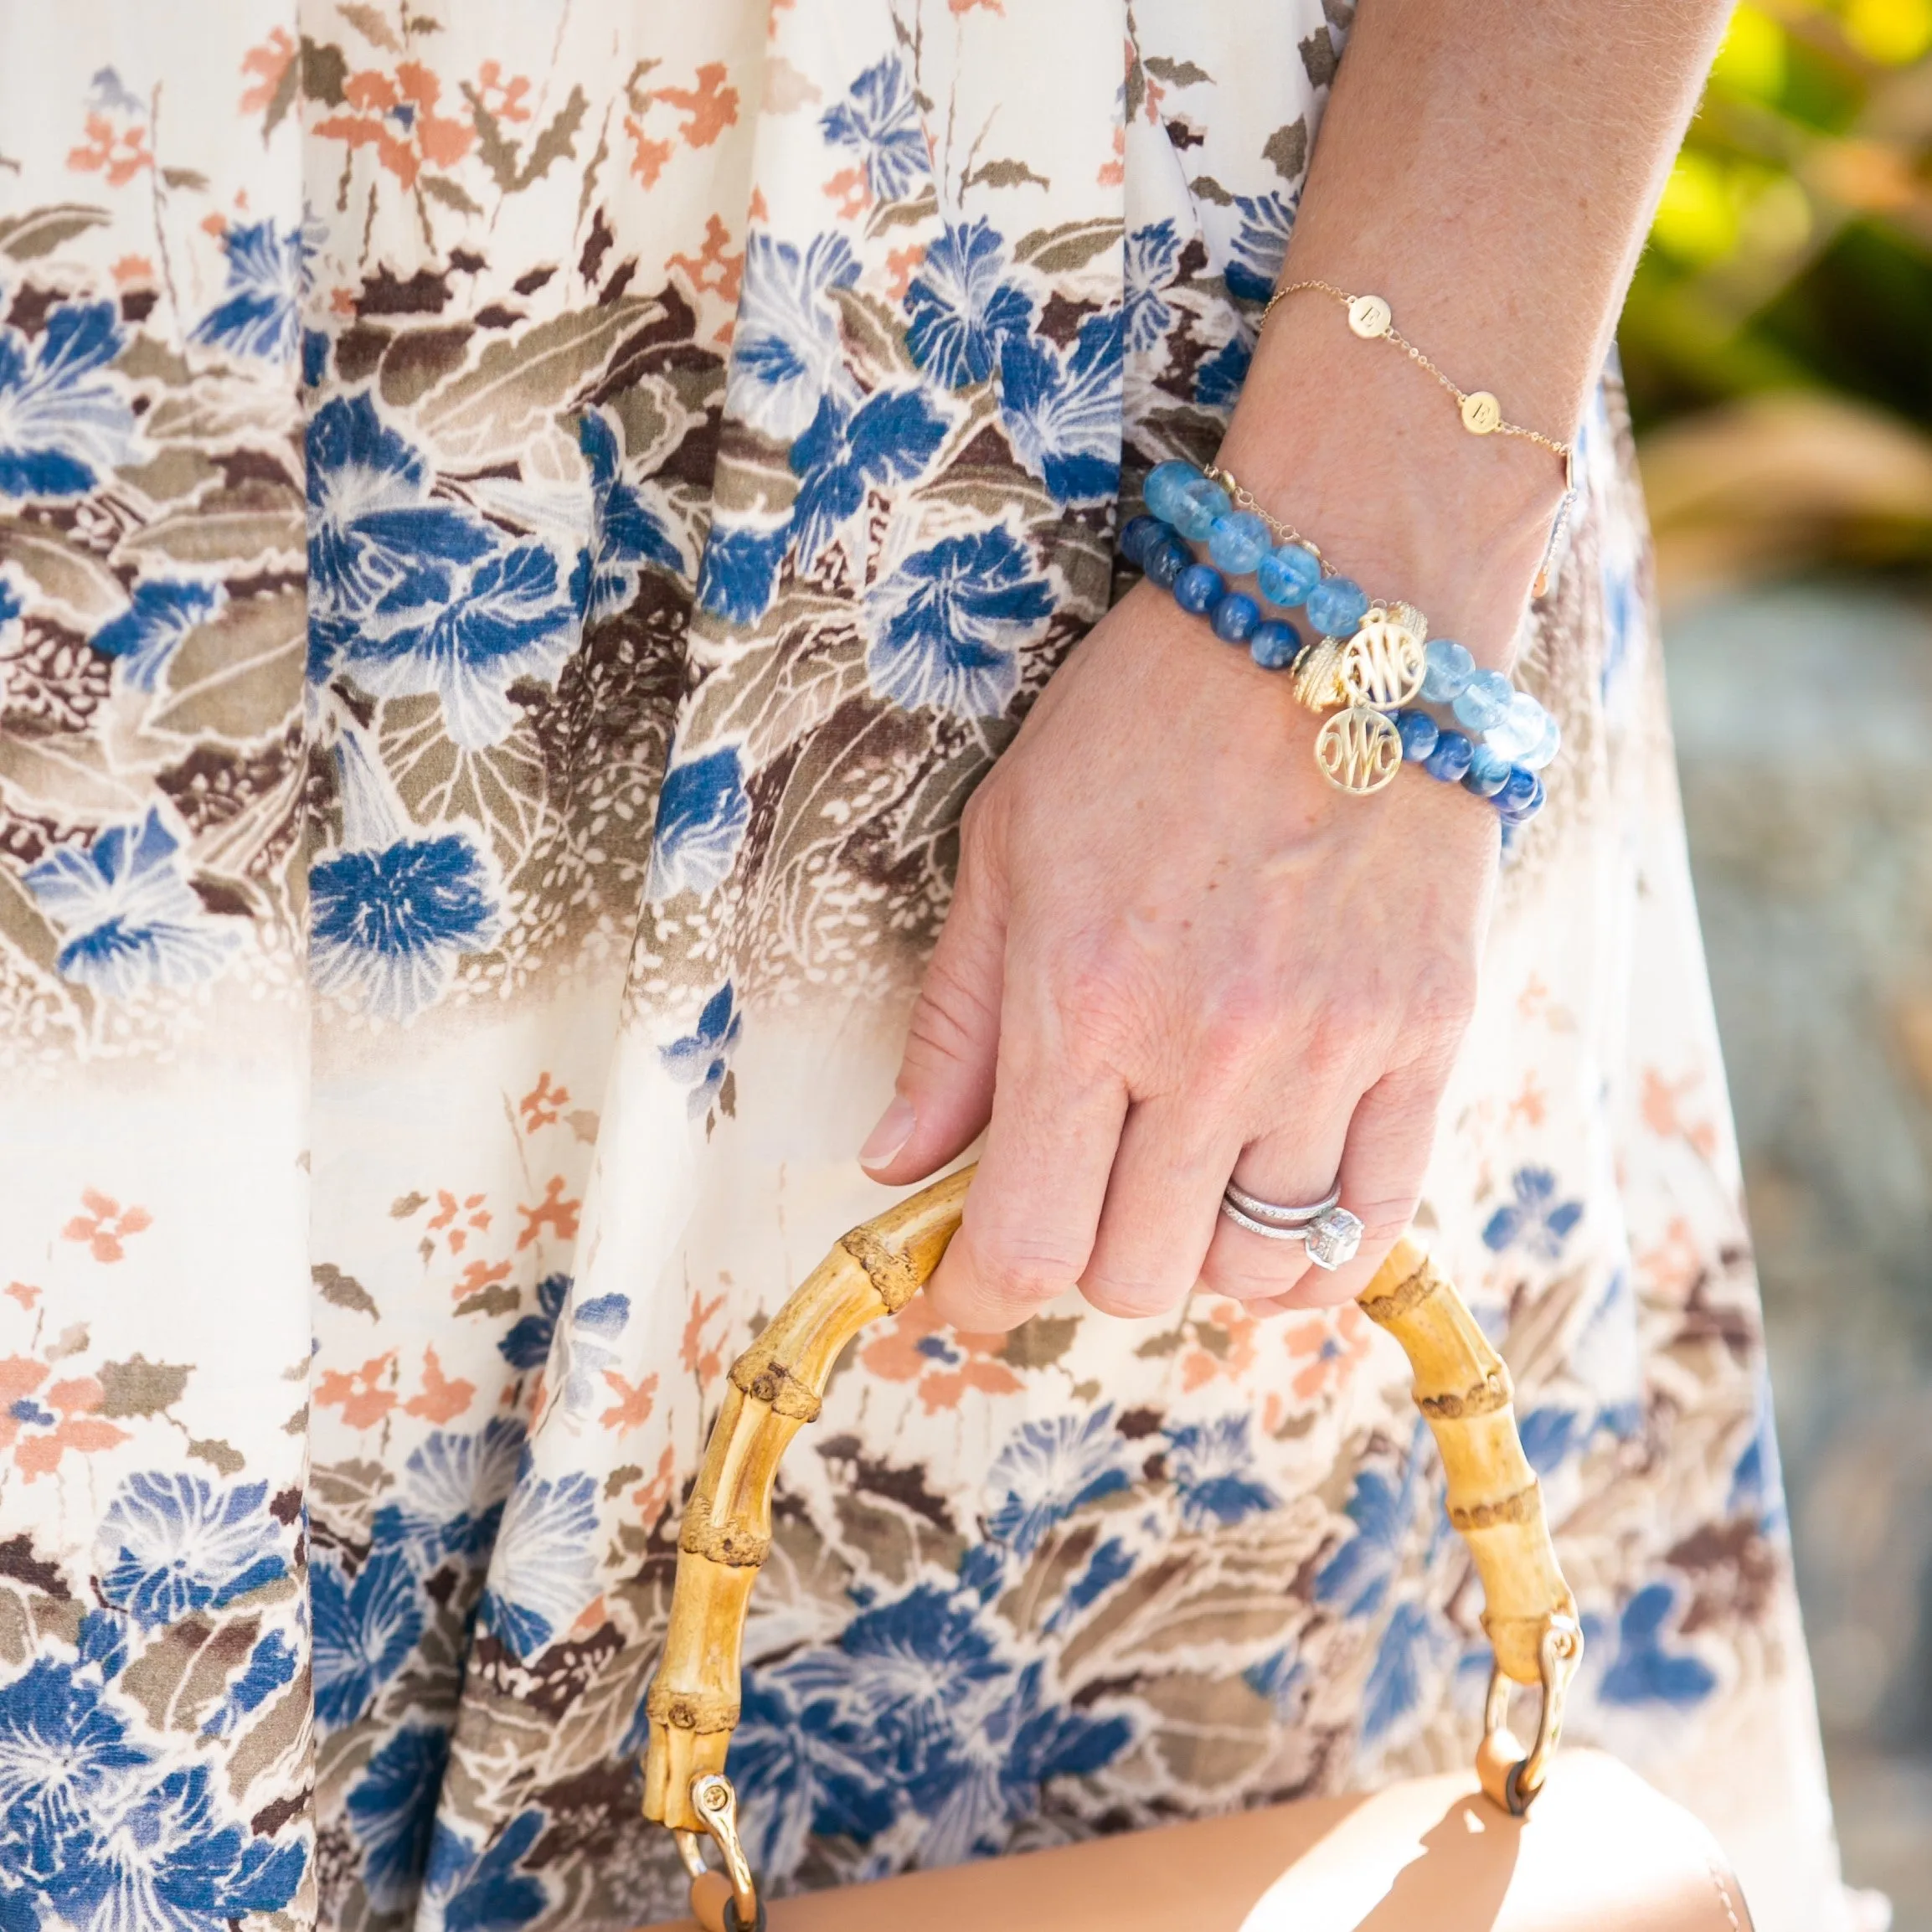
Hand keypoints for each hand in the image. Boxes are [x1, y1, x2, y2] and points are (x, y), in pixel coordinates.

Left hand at [858, 577, 1500, 1328]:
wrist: (1332, 622)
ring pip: (1254, 1269)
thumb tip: (894, 1166)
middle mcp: (1210, 1047)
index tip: (967, 1293)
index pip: (1026, 1238)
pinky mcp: (1428, 1036)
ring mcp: (1333, 1048)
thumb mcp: (1007, 853)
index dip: (980, 1296)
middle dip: (1084, 1261)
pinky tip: (1275, 1199)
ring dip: (1198, 1254)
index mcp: (1083, 999)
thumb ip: (954, 1028)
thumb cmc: (1143, 726)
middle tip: (1079, 1195)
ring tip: (1180, 1181)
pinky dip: (1313, 1251)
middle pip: (1137, 1277)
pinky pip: (1374, 1224)